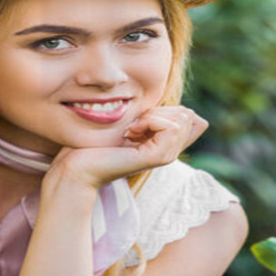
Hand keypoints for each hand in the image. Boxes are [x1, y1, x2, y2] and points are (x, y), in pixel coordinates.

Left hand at [45, 105, 208, 192]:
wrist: (79, 166)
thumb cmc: (96, 144)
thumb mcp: (132, 123)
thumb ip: (156, 117)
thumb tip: (189, 110)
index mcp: (166, 145)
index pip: (196, 121)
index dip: (171, 110)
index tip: (141, 120)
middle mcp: (170, 153)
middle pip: (188, 115)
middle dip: (160, 110)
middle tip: (133, 124)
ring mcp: (165, 156)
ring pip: (182, 119)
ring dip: (153, 115)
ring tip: (131, 128)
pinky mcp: (157, 157)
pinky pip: (171, 126)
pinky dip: (150, 120)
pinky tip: (131, 131)